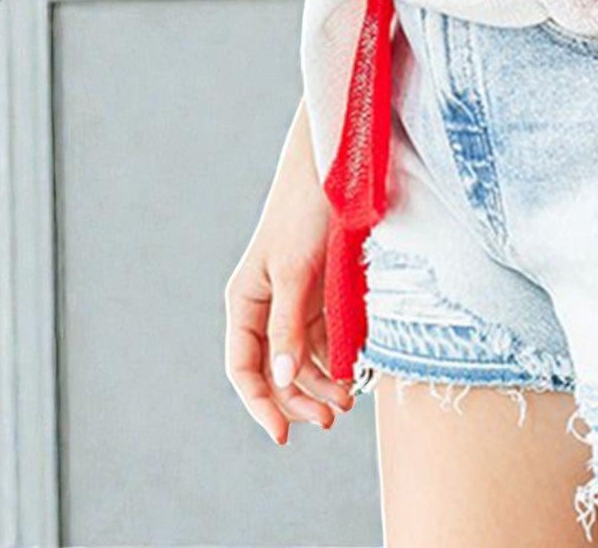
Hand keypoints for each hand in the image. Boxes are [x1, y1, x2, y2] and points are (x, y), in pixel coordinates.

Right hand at [224, 102, 354, 444]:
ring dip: (321, 382)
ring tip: (348, 400)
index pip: (244, 367)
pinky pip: (325, 335)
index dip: (261, 404)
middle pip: (275, 369)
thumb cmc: (305, 211)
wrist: (338, 163)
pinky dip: (336, 356)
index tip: (284, 435)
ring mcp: (295, 298)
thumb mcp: (296, 271)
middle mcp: (267, 304)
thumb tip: (281, 381)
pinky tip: (353, 369)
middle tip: (331, 419)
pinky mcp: (322, 289)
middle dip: (299, 398)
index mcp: (246, 300)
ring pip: (302, 356)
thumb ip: (288, 326)